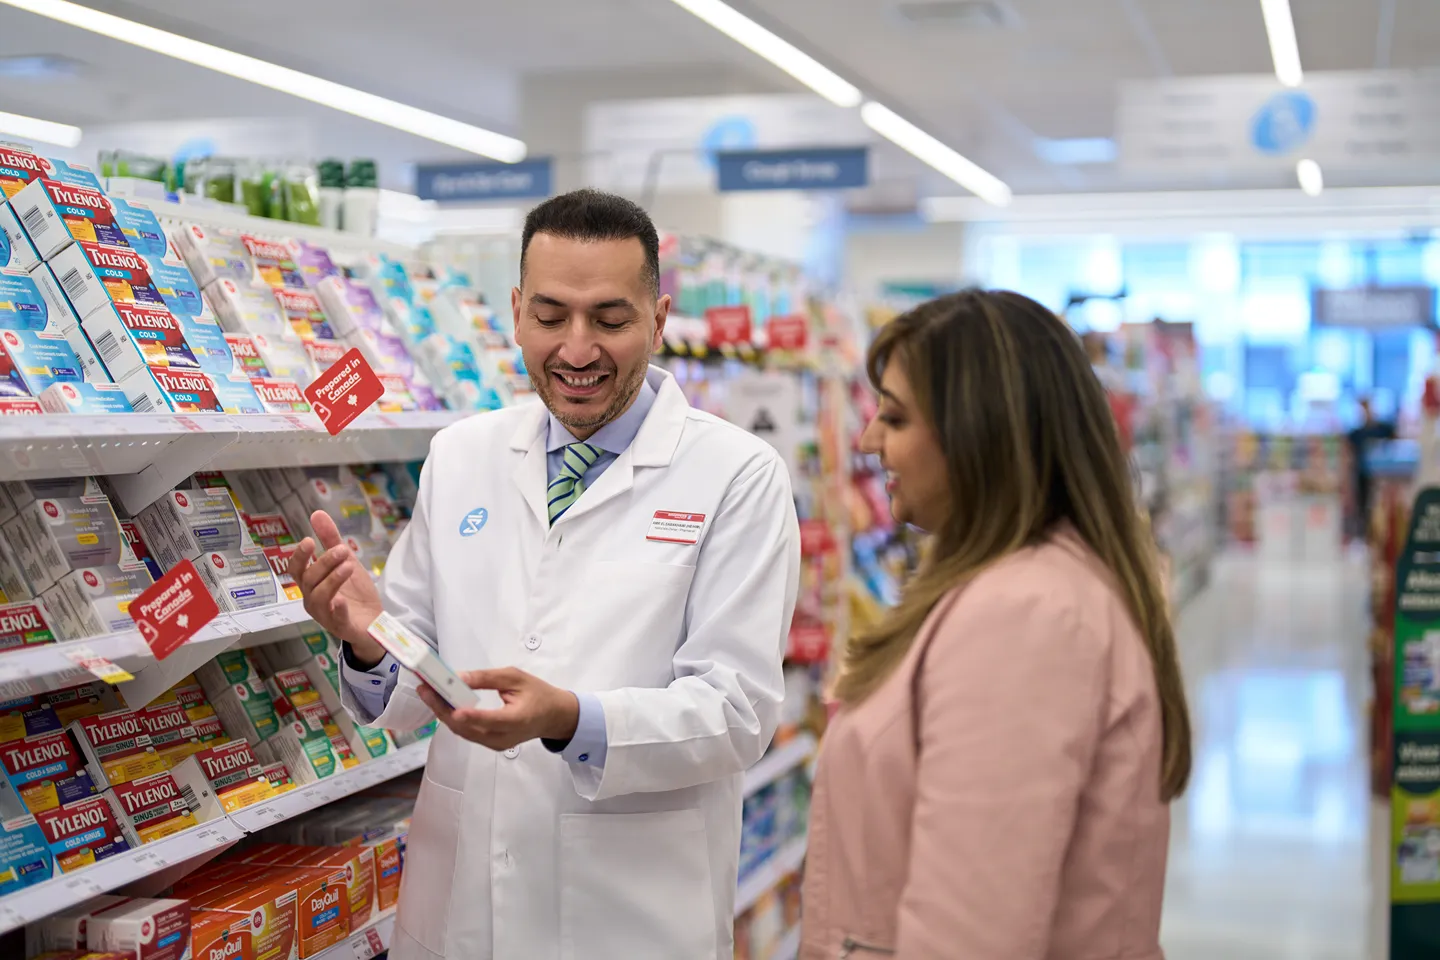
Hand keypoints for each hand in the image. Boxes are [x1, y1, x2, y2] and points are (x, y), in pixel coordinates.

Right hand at [288, 510, 384, 661]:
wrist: (373, 621)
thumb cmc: (354, 592)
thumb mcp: (345, 561)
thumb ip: (331, 539)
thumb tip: (316, 513)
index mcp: (311, 584)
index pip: (296, 570)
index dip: (299, 556)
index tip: (309, 540)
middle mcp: (313, 599)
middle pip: (309, 580)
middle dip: (324, 562)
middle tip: (342, 549)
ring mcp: (325, 615)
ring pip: (319, 597)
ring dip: (333, 579)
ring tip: (348, 566)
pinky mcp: (341, 626)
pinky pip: (335, 619)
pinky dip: (338, 608)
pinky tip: (343, 600)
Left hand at [417, 667, 579, 751]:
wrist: (553, 717)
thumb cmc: (538, 694)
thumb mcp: (516, 677)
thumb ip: (487, 678)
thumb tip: (459, 677)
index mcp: (518, 720)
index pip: (492, 720)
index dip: (472, 716)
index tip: (454, 708)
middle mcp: (504, 737)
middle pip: (468, 728)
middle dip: (443, 709)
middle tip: (426, 689)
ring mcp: (495, 744)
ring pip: (463, 732)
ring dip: (444, 713)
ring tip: (429, 693)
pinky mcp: (490, 744)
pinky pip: (467, 733)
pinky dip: (453, 719)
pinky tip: (442, 704)